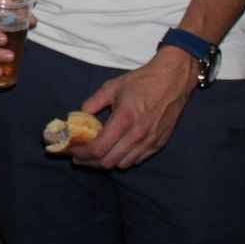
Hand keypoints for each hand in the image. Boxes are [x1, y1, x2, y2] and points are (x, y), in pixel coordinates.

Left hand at [69, 48, 198, 169]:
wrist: (172, 79)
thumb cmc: (141, 81)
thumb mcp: (111, 87)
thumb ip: (93, 102)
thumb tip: (80, 116)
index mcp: (123, 120)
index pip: (98, 149)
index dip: (81, 154)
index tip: (71, 152)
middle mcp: (137, 135)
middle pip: (108, 162)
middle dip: (89, 162)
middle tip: (79, 157)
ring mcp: (150, 141)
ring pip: (123, 164)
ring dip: (106, 163)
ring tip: (95, 155)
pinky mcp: (159, 143)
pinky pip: (137, 160)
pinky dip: (123, 159)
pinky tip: (116, 151)